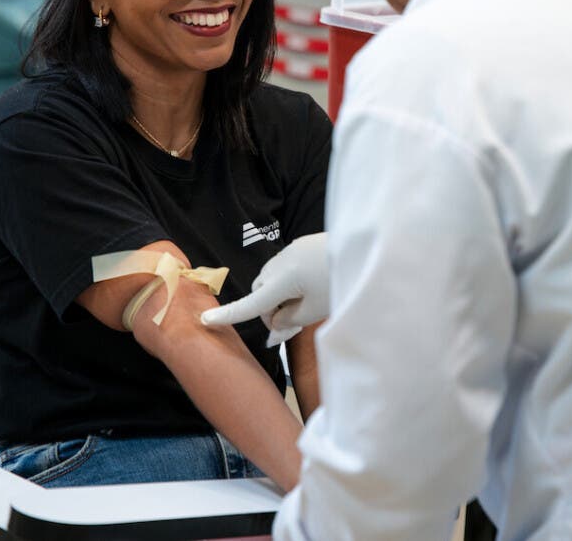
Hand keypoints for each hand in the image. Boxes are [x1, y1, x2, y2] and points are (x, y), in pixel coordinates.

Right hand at [200, 232, 329, 345]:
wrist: (366, 246)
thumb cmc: (342, 281)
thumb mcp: (317, 310)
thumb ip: (290, 319)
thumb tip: (275, 321)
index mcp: (282, 280)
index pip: (250, 303)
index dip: (228, 314)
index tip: (205, 320)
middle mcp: (279, 263)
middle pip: (260, 293)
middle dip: (270, 311)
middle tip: (294, 325)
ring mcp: (289, 251)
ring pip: (271, 280)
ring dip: (279, 296)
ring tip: (307, 305)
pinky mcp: (299, 245)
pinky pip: (284, 269)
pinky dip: (289, 283)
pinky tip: (312, 287)